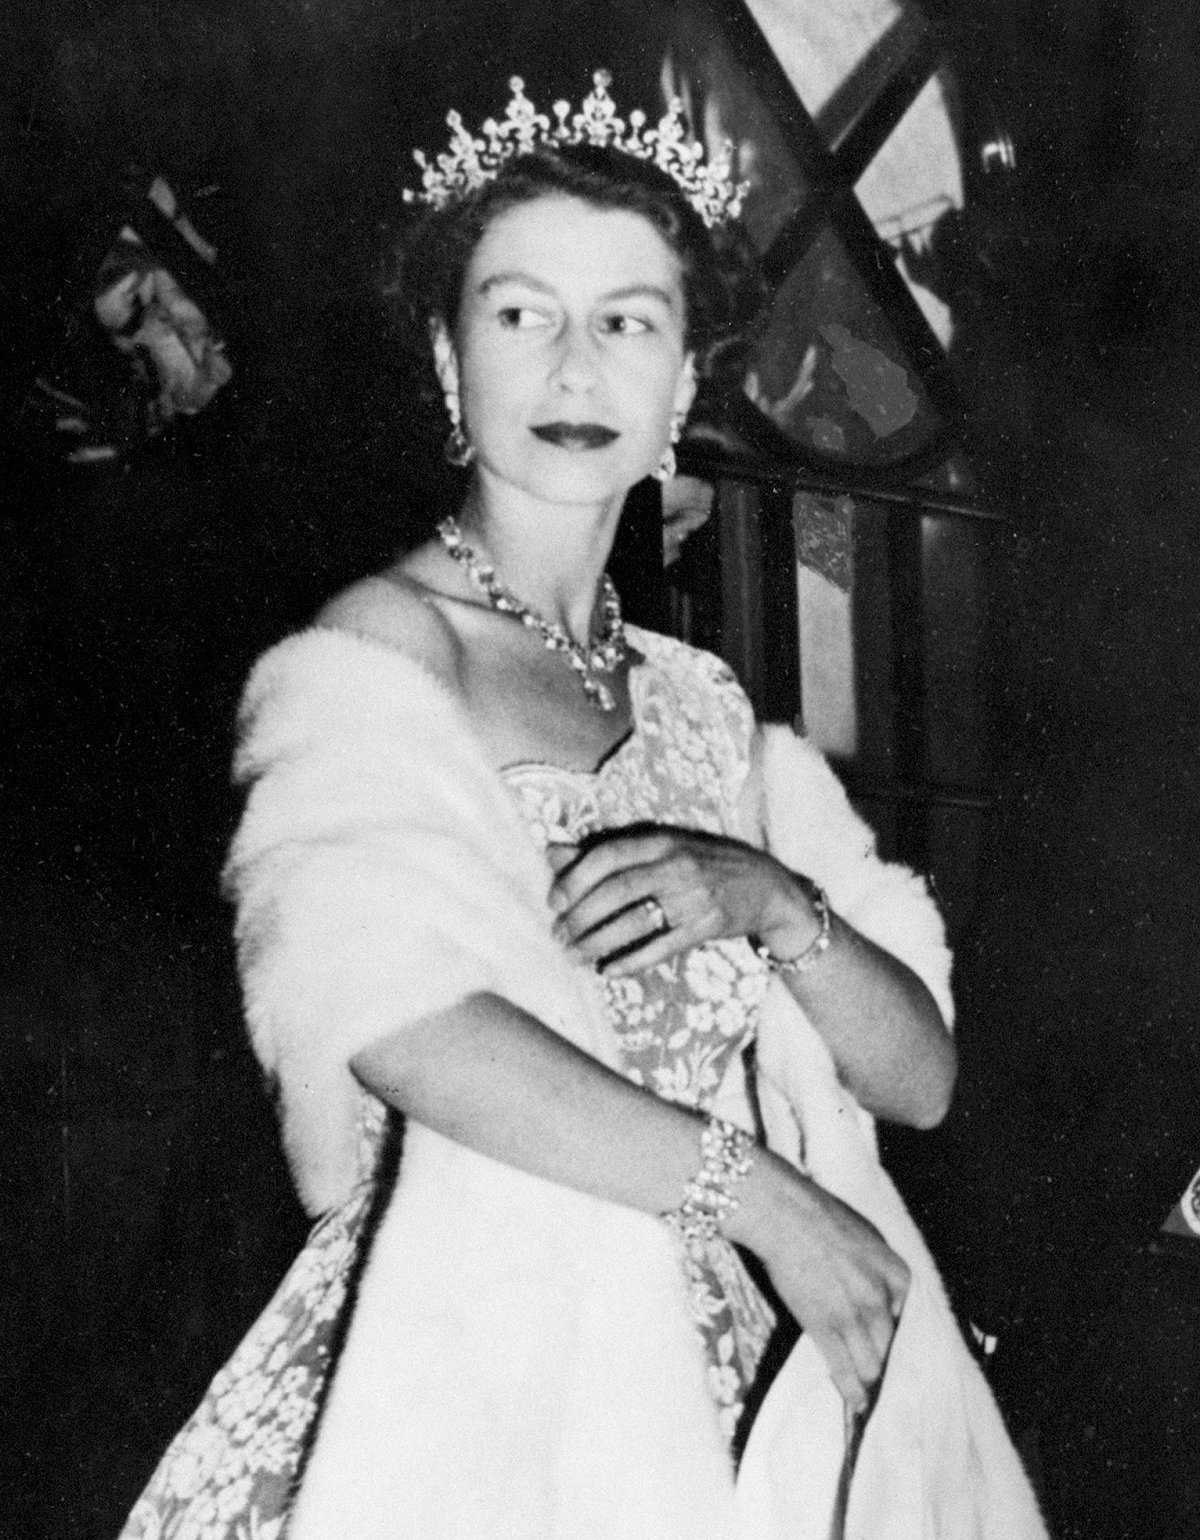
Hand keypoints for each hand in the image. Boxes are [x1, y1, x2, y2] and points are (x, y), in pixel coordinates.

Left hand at [547, 825, 818, 974]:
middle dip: (581, 916)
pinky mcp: (705, 926)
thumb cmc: (704, 864)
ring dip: (598, 942)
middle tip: (559, 934)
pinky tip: (609, 970)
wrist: (768, 887)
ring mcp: (692, 897)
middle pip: (617, 890)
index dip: (576, 879)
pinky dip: (632, 961)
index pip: (609, 855)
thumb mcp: (661, 848)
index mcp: (662, 840)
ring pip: (635, 922)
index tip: (554, 901)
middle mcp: (676, 865)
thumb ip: (607, 852)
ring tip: (575, 955)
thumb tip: (552, 852)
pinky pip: (661, 947)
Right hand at [744, 1169, 909, 1412]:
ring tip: (876, 1400)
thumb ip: (885, 1273)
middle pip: (898, 1350)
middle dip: (895, 1370)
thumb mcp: (870, 1240)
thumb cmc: (823, 1217)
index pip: (917, 1324)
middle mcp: (881, 1300)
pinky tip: (857, 1404)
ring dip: (874, 1384)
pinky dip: (852, 1391)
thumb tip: (889, 1299)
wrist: (784, 1214)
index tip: (910, 1361)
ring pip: (874, 1367)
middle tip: (895, 1388)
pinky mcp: (823, 1327)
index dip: (911, 1345)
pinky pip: (844, 1370)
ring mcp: (853, 1316)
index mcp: (897, 1275)